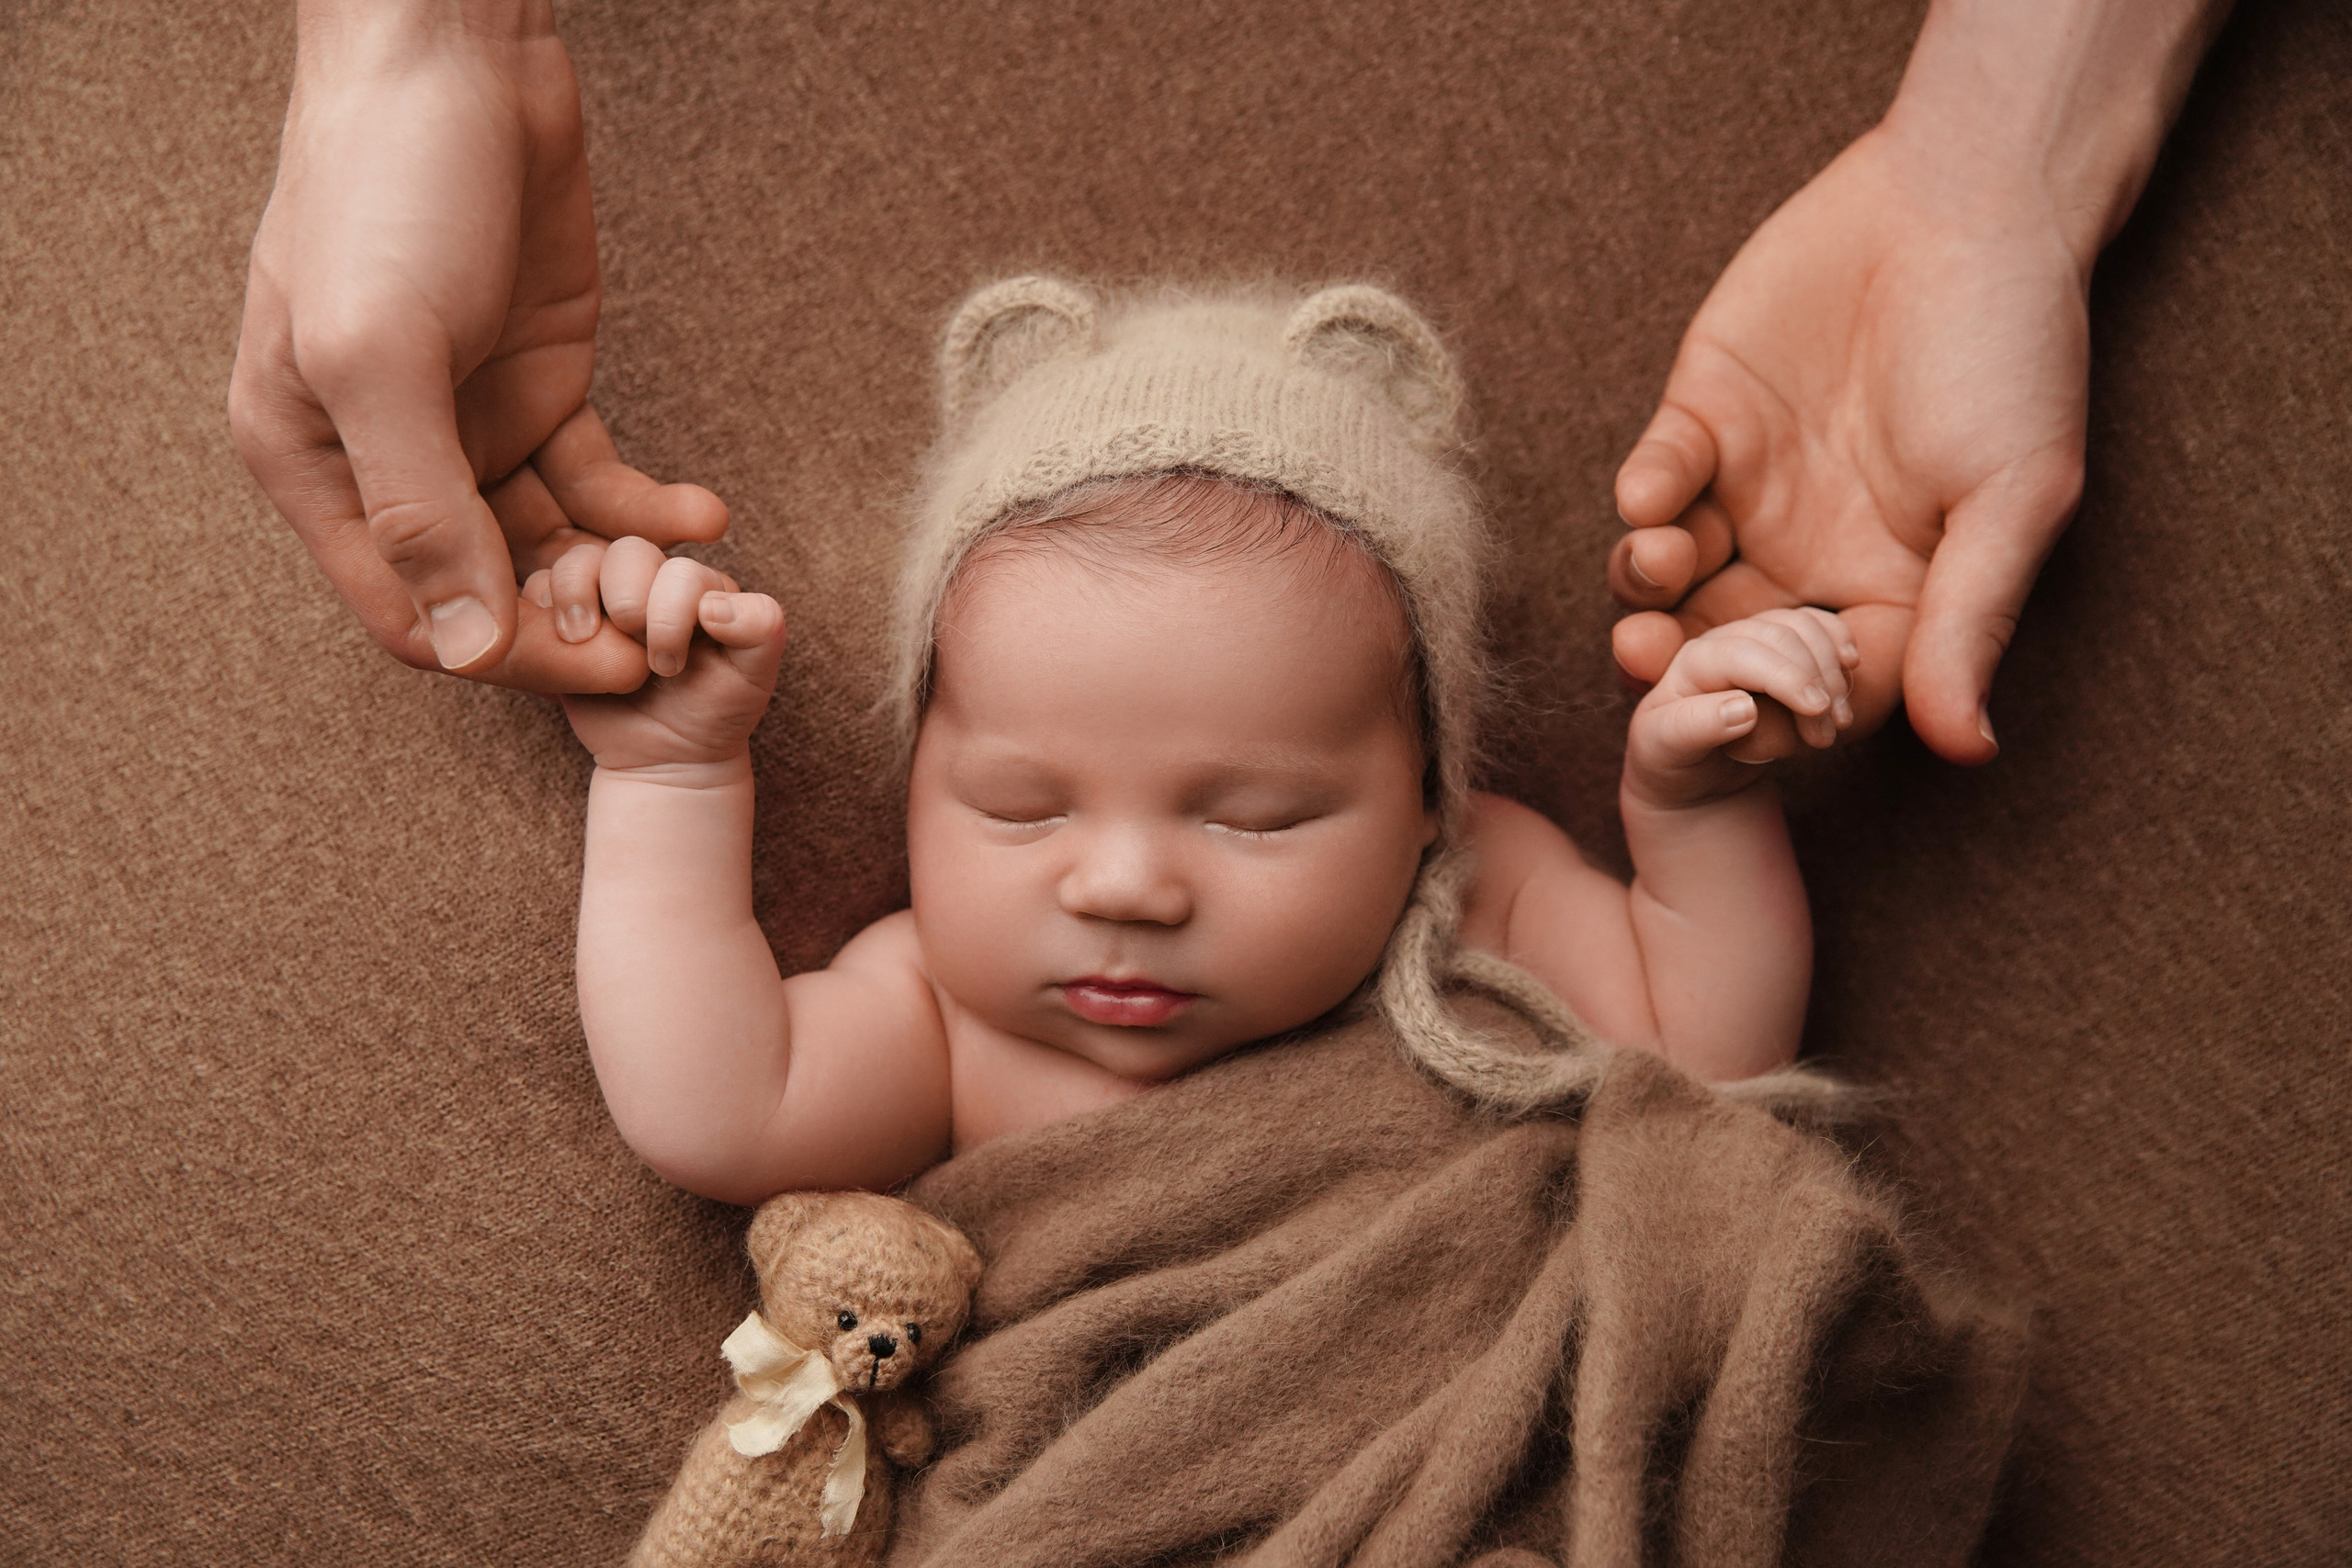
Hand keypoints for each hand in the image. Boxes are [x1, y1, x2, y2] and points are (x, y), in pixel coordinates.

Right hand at [228, 6, 725, 690]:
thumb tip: (468, 647)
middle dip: (576, 622)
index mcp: (314, 466)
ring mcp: (472, 426)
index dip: (508, 655)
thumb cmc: (386, 191)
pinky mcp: (542, 387)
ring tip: (695, 576)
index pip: (413, 615)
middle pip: (487, 594)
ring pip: (550, 547)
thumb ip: (420, 506)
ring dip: (619, 572)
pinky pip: (598, 481)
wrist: (456, 61)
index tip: (607, 665)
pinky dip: (650, 506)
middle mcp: (390, 462)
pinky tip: (705, 510)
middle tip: (670, 632)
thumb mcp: (382, 354)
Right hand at [557, 543, 787, 771]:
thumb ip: (761, 630)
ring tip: (583, 639)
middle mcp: (652, 579)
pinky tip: (564, 646)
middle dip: (628, 602)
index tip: (672, 667)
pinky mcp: (564, 620)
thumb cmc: (717, 711)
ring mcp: (605, 596)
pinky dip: (542, 610)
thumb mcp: (755, 676)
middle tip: (639, 657)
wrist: (668, 757)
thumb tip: (716, 605)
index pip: (680, 570)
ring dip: (577, 595)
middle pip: (627, 552)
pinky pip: (537, 589)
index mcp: (701, 584)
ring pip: (578, 560)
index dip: (670, 615)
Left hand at [1609, 123, 2089, 765]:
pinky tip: (1655, 492)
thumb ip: (1970, 619)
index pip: (1822, 689)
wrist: (1967, 201)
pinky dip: (1646, 492)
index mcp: (1890, 592)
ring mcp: (1750, 490)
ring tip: (1653, 566)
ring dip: (1647, 584)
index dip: (1778, 716)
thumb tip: (1967, 748)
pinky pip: (1656, 480)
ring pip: (1671, 575)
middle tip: (1644, 663)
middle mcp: (1808, 556)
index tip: (1741, 724)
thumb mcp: (2011, 497)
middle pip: (1723, 644)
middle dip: (1677, 661)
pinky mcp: (1703, 420)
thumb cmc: (2014, 351)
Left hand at [1624, 609, 1859, 807]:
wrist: (1691, 769)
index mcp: (1692, 661)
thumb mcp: (1668, 752)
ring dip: (1832, 669)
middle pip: (1780, 638)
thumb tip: (1744, 708)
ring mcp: (1754, 639)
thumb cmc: (1676, 760)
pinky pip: (1815, 626)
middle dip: (1814, 682)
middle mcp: (1723, 640)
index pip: (1743, 655)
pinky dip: (1837, 639)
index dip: (1785, 677)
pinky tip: (1851, 664)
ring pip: (1803, 629)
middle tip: (1827, 736)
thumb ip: (1695, 728)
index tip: (1816, 710)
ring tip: (1839, 720)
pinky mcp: (1780, 647)